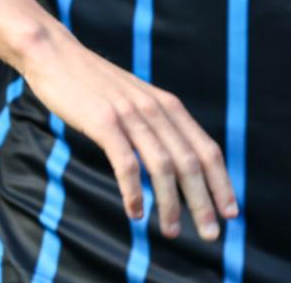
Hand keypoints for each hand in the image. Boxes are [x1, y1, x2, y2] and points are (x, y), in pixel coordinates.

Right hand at [20, 24, 238, 238]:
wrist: (59, 57)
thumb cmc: (97, 87)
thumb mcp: (137, 102)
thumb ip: (157, 127)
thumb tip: (175, 162)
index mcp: (171, 107)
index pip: (208, 150)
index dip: (222, 182)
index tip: (232, 212)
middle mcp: (159, 110)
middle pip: (192, 162)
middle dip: (205, 201)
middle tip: (212, 233)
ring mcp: (133, 115)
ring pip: (164, 166)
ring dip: (171, 203)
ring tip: (172, 232)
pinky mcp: (104, 122)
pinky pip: (126, 162)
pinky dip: (134, 191)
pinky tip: (136, 213)